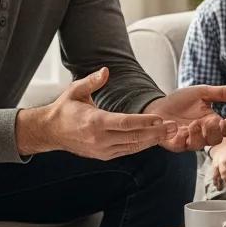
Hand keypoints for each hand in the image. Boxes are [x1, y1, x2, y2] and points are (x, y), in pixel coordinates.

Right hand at [16, 67, 177, 159]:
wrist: (51, 131)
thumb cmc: (66, 108)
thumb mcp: (75, 90)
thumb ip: (92, 81)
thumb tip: (106, 71)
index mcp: (94, 122)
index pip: (124, 123)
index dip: (143, 121)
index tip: (159, 118)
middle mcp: (100, 139)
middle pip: (133, 137)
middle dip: (155, 132)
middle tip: (174, 126)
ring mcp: (102, 149)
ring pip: (133, 146)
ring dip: (153, 140)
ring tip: (171, 132)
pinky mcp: (105, 155)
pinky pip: (128, 150)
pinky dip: (143, 145)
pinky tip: (156, 138)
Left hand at [145, 84, 225, 151]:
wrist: (156, 104)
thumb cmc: (180, 100)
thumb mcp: (203, 93)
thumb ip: (222, 93)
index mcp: (210, 122)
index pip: (225, 130)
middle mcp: (201, 134)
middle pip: (214, 141)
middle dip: (214, 133)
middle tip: (210, 121)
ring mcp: (186, 140)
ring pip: (198, 146)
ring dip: (198, 136)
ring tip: (193, 124)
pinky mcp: (172, 142)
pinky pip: (179, 146)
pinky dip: (179, 138)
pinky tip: (176, 126)